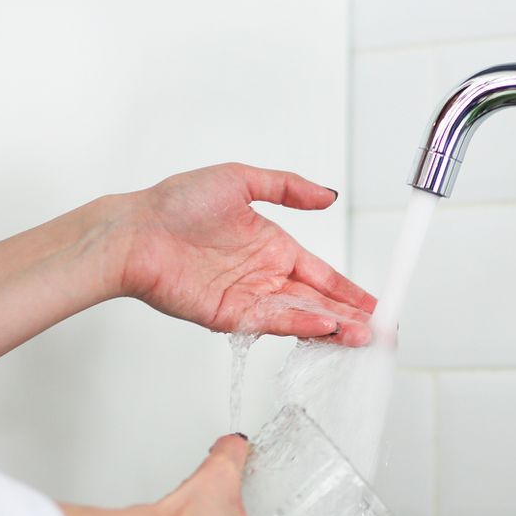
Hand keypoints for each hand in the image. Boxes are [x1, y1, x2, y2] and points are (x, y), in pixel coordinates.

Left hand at [113, 163, 376, 344]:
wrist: (134, 232)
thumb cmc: (175, 204)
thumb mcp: (239, 180)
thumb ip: (287, 188)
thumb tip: (328, 194)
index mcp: (272, 247)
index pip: (321, 273)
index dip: (349, 289)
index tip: (376, 303)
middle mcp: (264, 276)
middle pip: (317, 301)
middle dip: (350, 316)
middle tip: (380, 330)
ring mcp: (248, 299)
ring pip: (300, 316)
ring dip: (332, 326)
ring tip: (362, 335)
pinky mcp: (228, 316)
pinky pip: (272, 321)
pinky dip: (299, 324)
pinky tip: (324, 327)